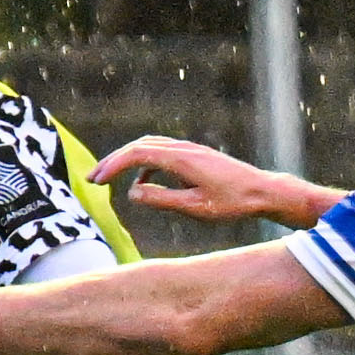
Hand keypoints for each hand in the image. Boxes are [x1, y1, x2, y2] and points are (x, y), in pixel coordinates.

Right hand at [91, 136, 342, 227]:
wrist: (262, 191)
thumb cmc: (232, 203)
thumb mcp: (194, 208)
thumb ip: (161, 199)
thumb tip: (133, 193)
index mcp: (182, 159)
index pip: (138, 153)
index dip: (113, 165)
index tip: (97, 181)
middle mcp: (184, 148)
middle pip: (139, 146)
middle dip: (113, 161)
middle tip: (92, 179)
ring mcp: (189, 149)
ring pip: (149, 146)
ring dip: (126, 160)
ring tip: (109, 178)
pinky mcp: (194, 155)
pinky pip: (161, 152)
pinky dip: (144, 163)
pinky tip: (141, 182)